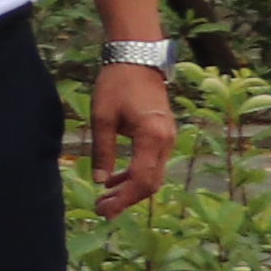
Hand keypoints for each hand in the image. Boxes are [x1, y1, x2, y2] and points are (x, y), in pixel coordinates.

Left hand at [95, 58, 175, 216]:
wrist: (138, 60)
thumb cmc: (117, 85)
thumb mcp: (102, 117)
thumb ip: (103, 151)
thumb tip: (101, 181)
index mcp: (152, 136)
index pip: (141, 179)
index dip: (123, 199)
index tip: (104, 210)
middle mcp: (167, 141)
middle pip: (151, 183)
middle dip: (127, 199)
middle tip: (102, 210)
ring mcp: (169, 139)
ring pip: (153, 175)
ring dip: (131, 190)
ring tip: (105, 199)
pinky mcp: (164, 136)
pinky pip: (153, 164)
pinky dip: (136, 176)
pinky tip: (115, 181)